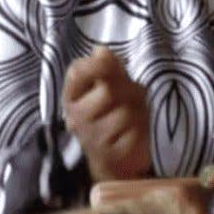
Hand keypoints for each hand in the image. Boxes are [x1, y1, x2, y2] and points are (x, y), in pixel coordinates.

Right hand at [62, 46, 151, 181]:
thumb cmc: (114, 116)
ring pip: (125, 112)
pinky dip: (141, 130)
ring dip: (138, 112)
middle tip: (131, 98)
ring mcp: (91, 138)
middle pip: (108, 90)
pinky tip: (134, 134)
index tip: (108, 62)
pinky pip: (134, 132)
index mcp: (73, 96)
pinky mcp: (109, 155)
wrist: (116, 162)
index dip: (96, 64)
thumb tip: (100, 51)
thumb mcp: (112, 87)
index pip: (77, 72)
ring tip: (133, 118)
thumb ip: (108, 68)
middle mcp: (76, 117)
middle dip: (128, 90)